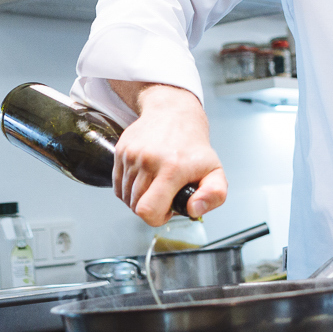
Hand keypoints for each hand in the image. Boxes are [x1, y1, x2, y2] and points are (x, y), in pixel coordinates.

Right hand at [110, 82, 227, 224]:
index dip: (158, 218)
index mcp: (172, 168)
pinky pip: (117, 185)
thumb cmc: (193, 146)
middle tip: (165, 194)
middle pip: (135, 206)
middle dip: (151, 208)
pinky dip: (129, 189)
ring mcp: (131, 155)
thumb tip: (194, 210)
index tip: (169, 208)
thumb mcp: (215, 171)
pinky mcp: (120, 151)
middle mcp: (148, 160)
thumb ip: (214, 195)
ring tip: (156, 185)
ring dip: (139, 198)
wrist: (173, 113)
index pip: (148, 210)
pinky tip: (144, 180)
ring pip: (125, 197)